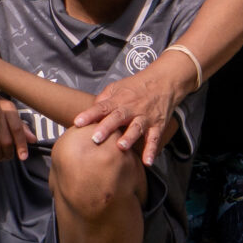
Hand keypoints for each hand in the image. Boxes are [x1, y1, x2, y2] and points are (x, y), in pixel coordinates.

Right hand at [0, 79, 28, 160]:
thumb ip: (22, 127)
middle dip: (9, 152)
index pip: (17, 128)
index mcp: (7, 106)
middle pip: (6, 140)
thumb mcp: (10, 114)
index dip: (21, 145)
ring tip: (2, 157)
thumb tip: (33, 140)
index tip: (23, 157)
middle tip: (10, 157)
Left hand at [73, 62, 190, 165]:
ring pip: (136, 128)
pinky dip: (152, 150)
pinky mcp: (157, 125)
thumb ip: (102, 100)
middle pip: (117, 118)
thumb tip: (89, 113)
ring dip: (129, 138)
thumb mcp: (117, 87)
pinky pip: (154, 139)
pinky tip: (148, 161)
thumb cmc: (137, 86)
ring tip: (121, 147)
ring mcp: (144, 117)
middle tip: (95, 138)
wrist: (164, 81)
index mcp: (118, 100)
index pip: (101, 107)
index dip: (89, 115)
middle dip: (106, 128)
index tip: (78, 122)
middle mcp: (131, 109)